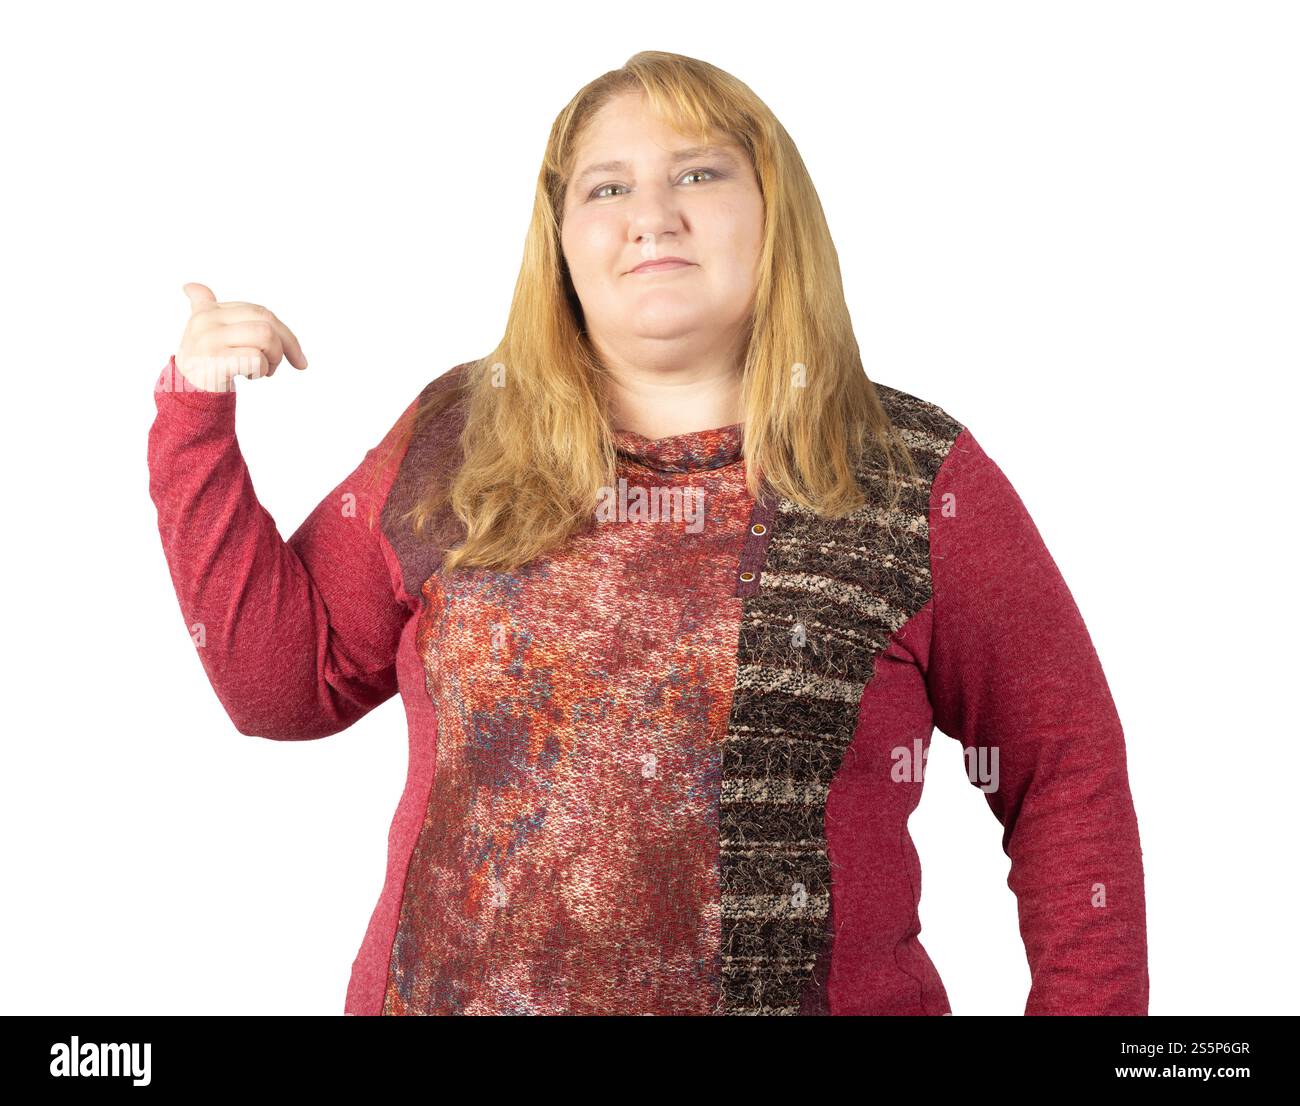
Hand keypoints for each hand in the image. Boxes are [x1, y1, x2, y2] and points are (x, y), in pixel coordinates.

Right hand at [173, 282, 308, 391]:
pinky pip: (256, 358)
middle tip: (277, 364)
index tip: (297, 357)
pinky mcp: (215, 360)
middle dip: (285, 344)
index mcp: (209, 310)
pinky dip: (262, 369)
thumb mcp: (202, 329)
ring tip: (263, 370)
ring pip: (265, 336)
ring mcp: (210, 339)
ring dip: (273, 358)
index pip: (260, 311)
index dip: (284, 332)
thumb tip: (190, 286)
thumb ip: (201, 304)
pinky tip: (250, 375)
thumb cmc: (203, 359)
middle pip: (267, 320)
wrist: (184, 389)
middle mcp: (207, 321)